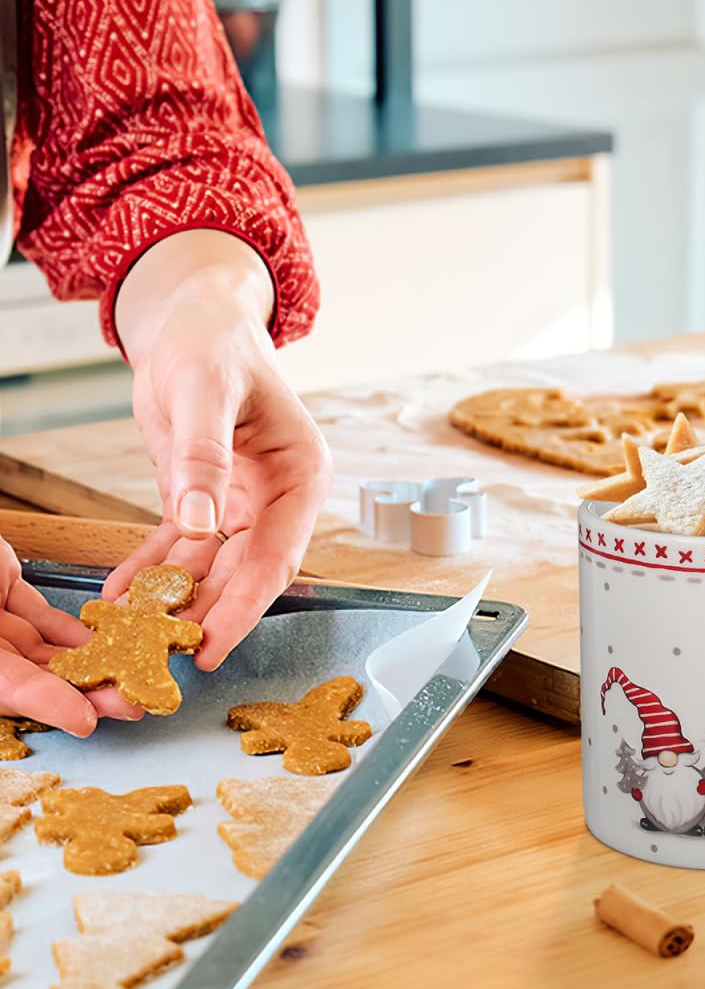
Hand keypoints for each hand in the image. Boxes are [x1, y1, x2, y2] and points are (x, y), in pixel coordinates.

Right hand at [0, 538, 143, 732]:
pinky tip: (105, 634)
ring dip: (90, 661)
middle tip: (132, 699)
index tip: (87, 722)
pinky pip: (40, 616)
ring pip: (45, 649)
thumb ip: (7, 674)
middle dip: (86, 689)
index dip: (50, 707)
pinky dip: (70, 626)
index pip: (12, 691)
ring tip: (134, 670)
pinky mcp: (2, 590)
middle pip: (38, 678)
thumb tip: (48, 703)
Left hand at [106, 232, 331, 668]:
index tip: (212, 649)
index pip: (277, 557)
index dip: (245, 608)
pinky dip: (148, 576)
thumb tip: (202, 525)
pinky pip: (177, 551)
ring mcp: (243, 505)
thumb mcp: (207, 392)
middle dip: (202, 622)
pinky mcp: (205, 502)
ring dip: (171, 606)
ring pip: (209, 572)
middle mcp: (279, 500)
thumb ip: (205, 457)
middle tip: (160, 667)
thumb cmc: (213, 344)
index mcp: (302, 476)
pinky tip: (119, 599)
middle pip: (243, 576)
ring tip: (128, 643)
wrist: (193, 320)